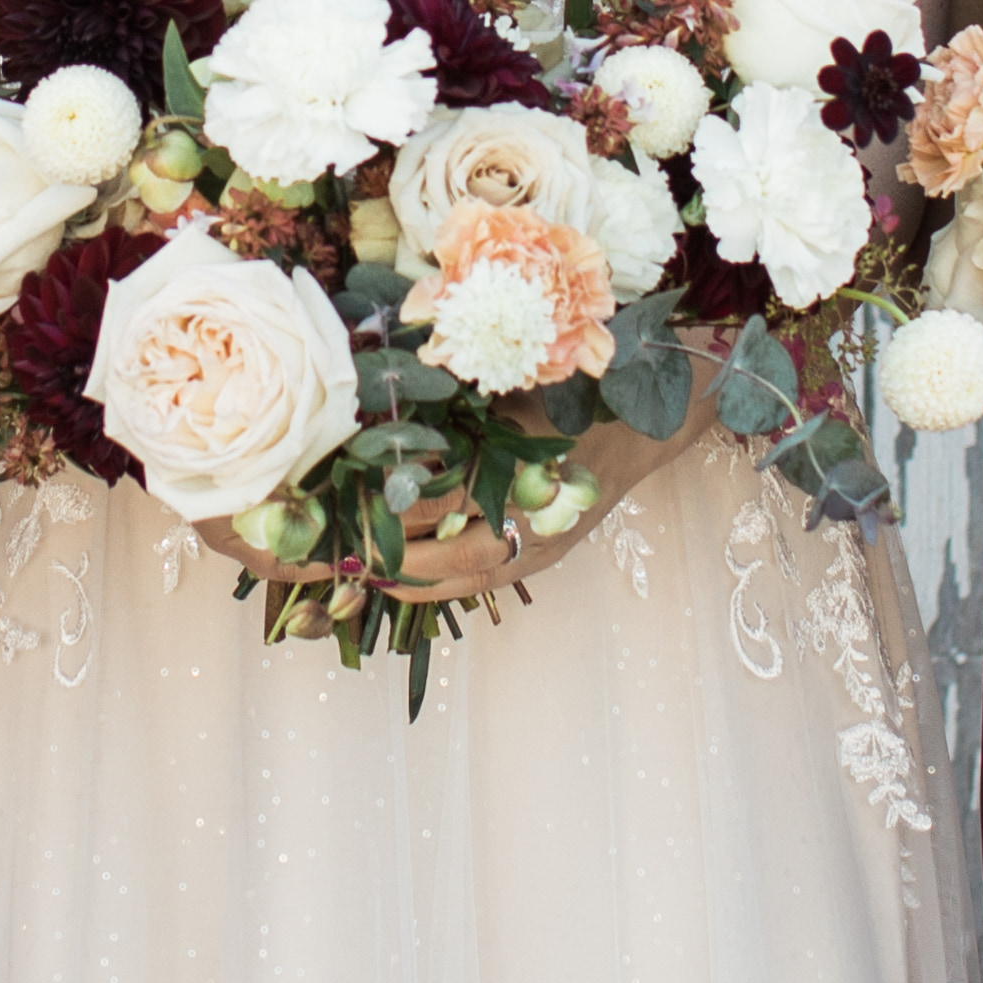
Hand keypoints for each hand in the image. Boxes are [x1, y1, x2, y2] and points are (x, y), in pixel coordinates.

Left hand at [348, 413, 698, 606]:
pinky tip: (409, 584)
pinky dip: (445, 587)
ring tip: (368, 577)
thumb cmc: (569, 400)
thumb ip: (461, 414)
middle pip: (453, 547)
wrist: (634, 432)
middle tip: (348, 550)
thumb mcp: (513, 394)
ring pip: (468, 575)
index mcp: (521, 465)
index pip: (447, 496)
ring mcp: (541, 544)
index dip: (398, 502)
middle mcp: (532, 514)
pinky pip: (489, 583)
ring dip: (414, 580)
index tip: (354, 498)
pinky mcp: (546, 559)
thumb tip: (390, 424)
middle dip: (396, 552)